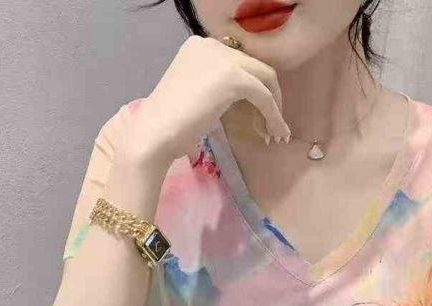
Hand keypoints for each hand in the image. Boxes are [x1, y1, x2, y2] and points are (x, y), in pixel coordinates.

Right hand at [124, 35, 290, 167]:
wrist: (155, 133)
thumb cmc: (169, 124)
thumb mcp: (193, 93)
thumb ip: (215, 85)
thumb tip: (240, 97)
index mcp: (200, 46)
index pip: (239, 62)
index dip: (255, 89)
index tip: (260, 115)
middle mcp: (212, 45)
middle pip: (257, 67)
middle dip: (271, 97)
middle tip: (273, 126)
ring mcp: (223, 58)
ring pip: (265, 79)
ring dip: (275, 108)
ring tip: (276, 134)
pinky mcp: (234, 78)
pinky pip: (264, 96)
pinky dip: (273, 115)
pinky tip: (274, 132)